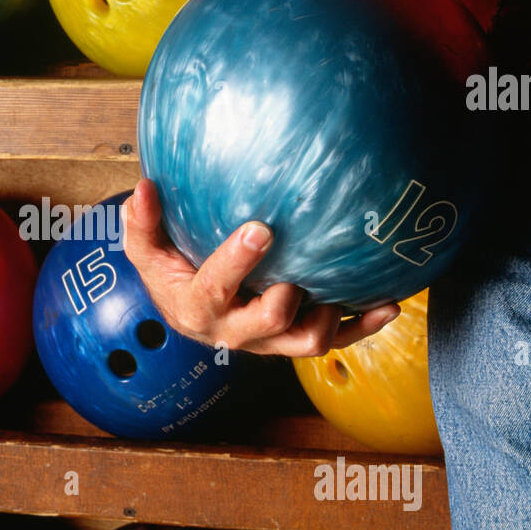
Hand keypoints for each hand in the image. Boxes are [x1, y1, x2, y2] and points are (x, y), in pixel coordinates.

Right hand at [120, 179, 400, 355]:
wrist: (187, 310)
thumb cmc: (169, 272)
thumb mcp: (146, 251)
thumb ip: (142, 222)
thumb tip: (144, 186)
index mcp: (195, 309)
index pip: (214, 290)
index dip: (237, 263)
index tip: (259, 228)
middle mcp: (234, 331)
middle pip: (266, 326)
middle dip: (285, 302)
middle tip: (299, 274)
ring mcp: (268, 340)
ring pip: (305, 343)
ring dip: (329, 320)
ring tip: (350, 290)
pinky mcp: (293, 340)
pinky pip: (335, 340)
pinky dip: (362, 325)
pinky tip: (389, 303)